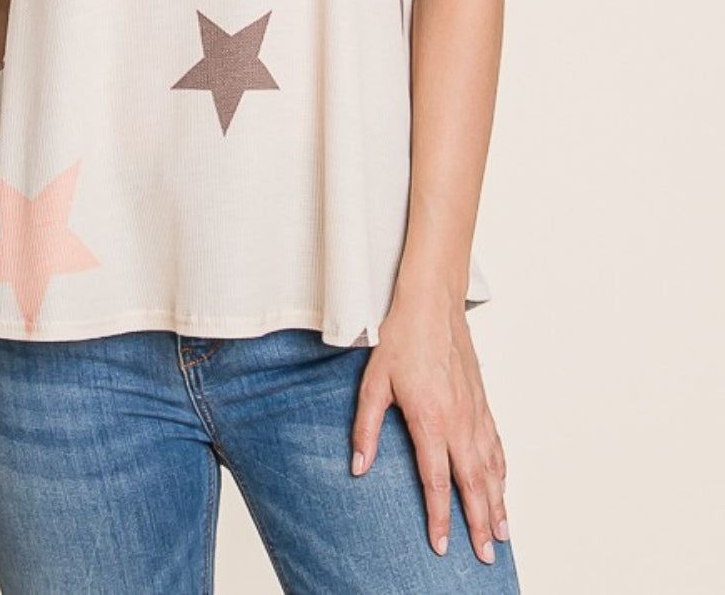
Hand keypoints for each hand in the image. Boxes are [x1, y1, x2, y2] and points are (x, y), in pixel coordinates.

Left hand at [349, 292, 510, 563]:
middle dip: (479, 524)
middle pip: (473, 483)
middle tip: (486, 557)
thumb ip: (366, 428)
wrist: (431, 305)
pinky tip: (502, 487)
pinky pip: (496, 445)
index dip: (440, 517)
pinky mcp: (482, 401)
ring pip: (490, 468)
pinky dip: (502, 472)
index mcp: (430, 420)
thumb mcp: (373, 382)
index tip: (441, 546)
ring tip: (502, 535)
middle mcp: (459, 421)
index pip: (437, 481)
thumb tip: (359, 468)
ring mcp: (475, 412)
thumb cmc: (401, 339)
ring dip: (497, 503)